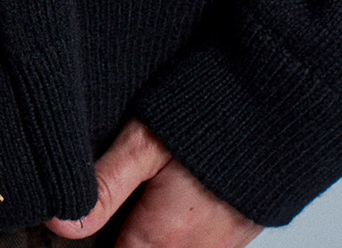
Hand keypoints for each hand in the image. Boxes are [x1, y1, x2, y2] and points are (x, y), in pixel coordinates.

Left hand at [44, 118, 261, 246]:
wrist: (280, 108)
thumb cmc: (210, 118)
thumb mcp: (144, 142)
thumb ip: (103, 185)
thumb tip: (61, 222)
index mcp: (163, 237)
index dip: (97, 243)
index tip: (87, 223)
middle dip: (127, 236)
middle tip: (118, 201)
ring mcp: (222, 246)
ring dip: (151, 235)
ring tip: (145, 196)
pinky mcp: (240, 233)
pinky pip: (200, 244)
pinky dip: (179, 232)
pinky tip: (174, 196)